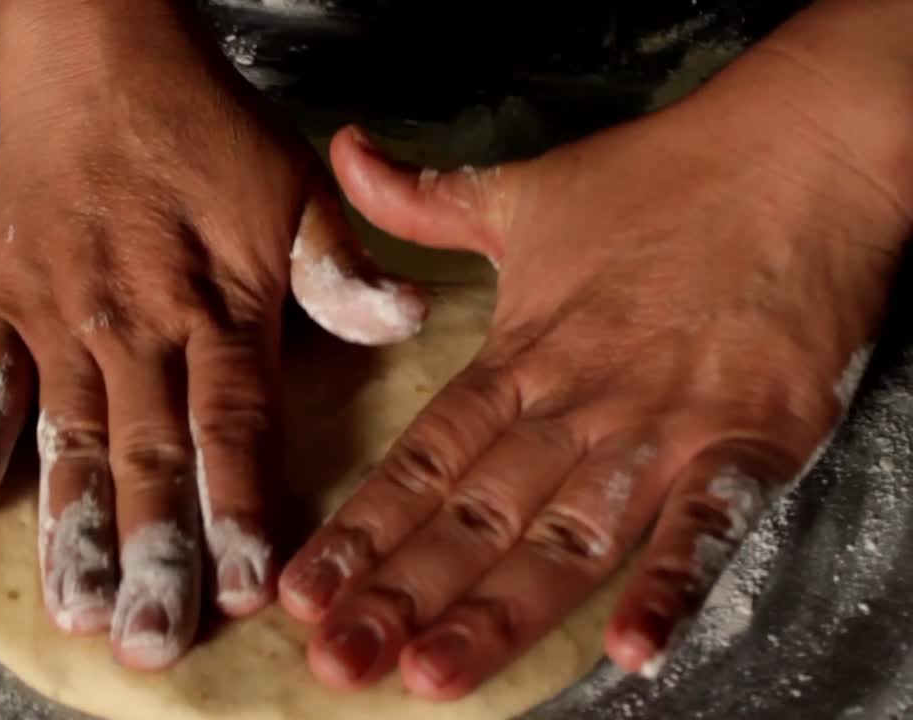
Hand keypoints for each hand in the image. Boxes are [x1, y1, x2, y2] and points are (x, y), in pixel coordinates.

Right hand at [0, 0, 424, 669]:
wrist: (98, 60)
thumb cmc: (203, 128)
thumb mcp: (293, 184)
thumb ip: (338, 265)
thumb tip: (405, 322)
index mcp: (218, 307)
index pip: (234, 427)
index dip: (241, 509)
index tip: (249, 586)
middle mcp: (137, 329)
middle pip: (150, 456)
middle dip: (154, 555)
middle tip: (152, 640)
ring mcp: (63, 321)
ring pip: (70, 439)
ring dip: (71, 530)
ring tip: (73, 609)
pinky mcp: (7, 302)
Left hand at [278, 3, 912, 698]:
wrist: (799, 153)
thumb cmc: (657, 178)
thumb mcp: (521, 192)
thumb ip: (423, 199)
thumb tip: (343, 151)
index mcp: (521, 357)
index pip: (423, 460)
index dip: (361, 529)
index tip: (302, 590)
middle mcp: (578, 406)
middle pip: (476, 518)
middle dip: (402, 593)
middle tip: (337, 660)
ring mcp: (662, 429)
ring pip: (566, 539)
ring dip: (500, 611)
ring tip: (433, 671)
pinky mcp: (750, 439)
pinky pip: (709, 524)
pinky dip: (673, 583)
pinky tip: (631, 648)